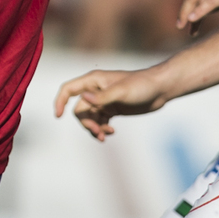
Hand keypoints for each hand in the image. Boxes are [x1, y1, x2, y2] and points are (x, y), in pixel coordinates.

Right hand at [53, 68, 169, 141]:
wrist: (160, 89)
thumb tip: (83, 99)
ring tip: (106, 136)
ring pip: (89, 118)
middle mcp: (95, 90)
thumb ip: (102, 97)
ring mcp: (104, 100)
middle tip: (99, 132)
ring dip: (94, 128)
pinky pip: (100, 121)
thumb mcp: (121, 92)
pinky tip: (112, 133)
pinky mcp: (112, 109)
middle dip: (87, 122)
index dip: (60, 102)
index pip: (68, 89)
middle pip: (79, 109)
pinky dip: (102, 129)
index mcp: (93, 81)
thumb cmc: (141, 85)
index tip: (58, 116)